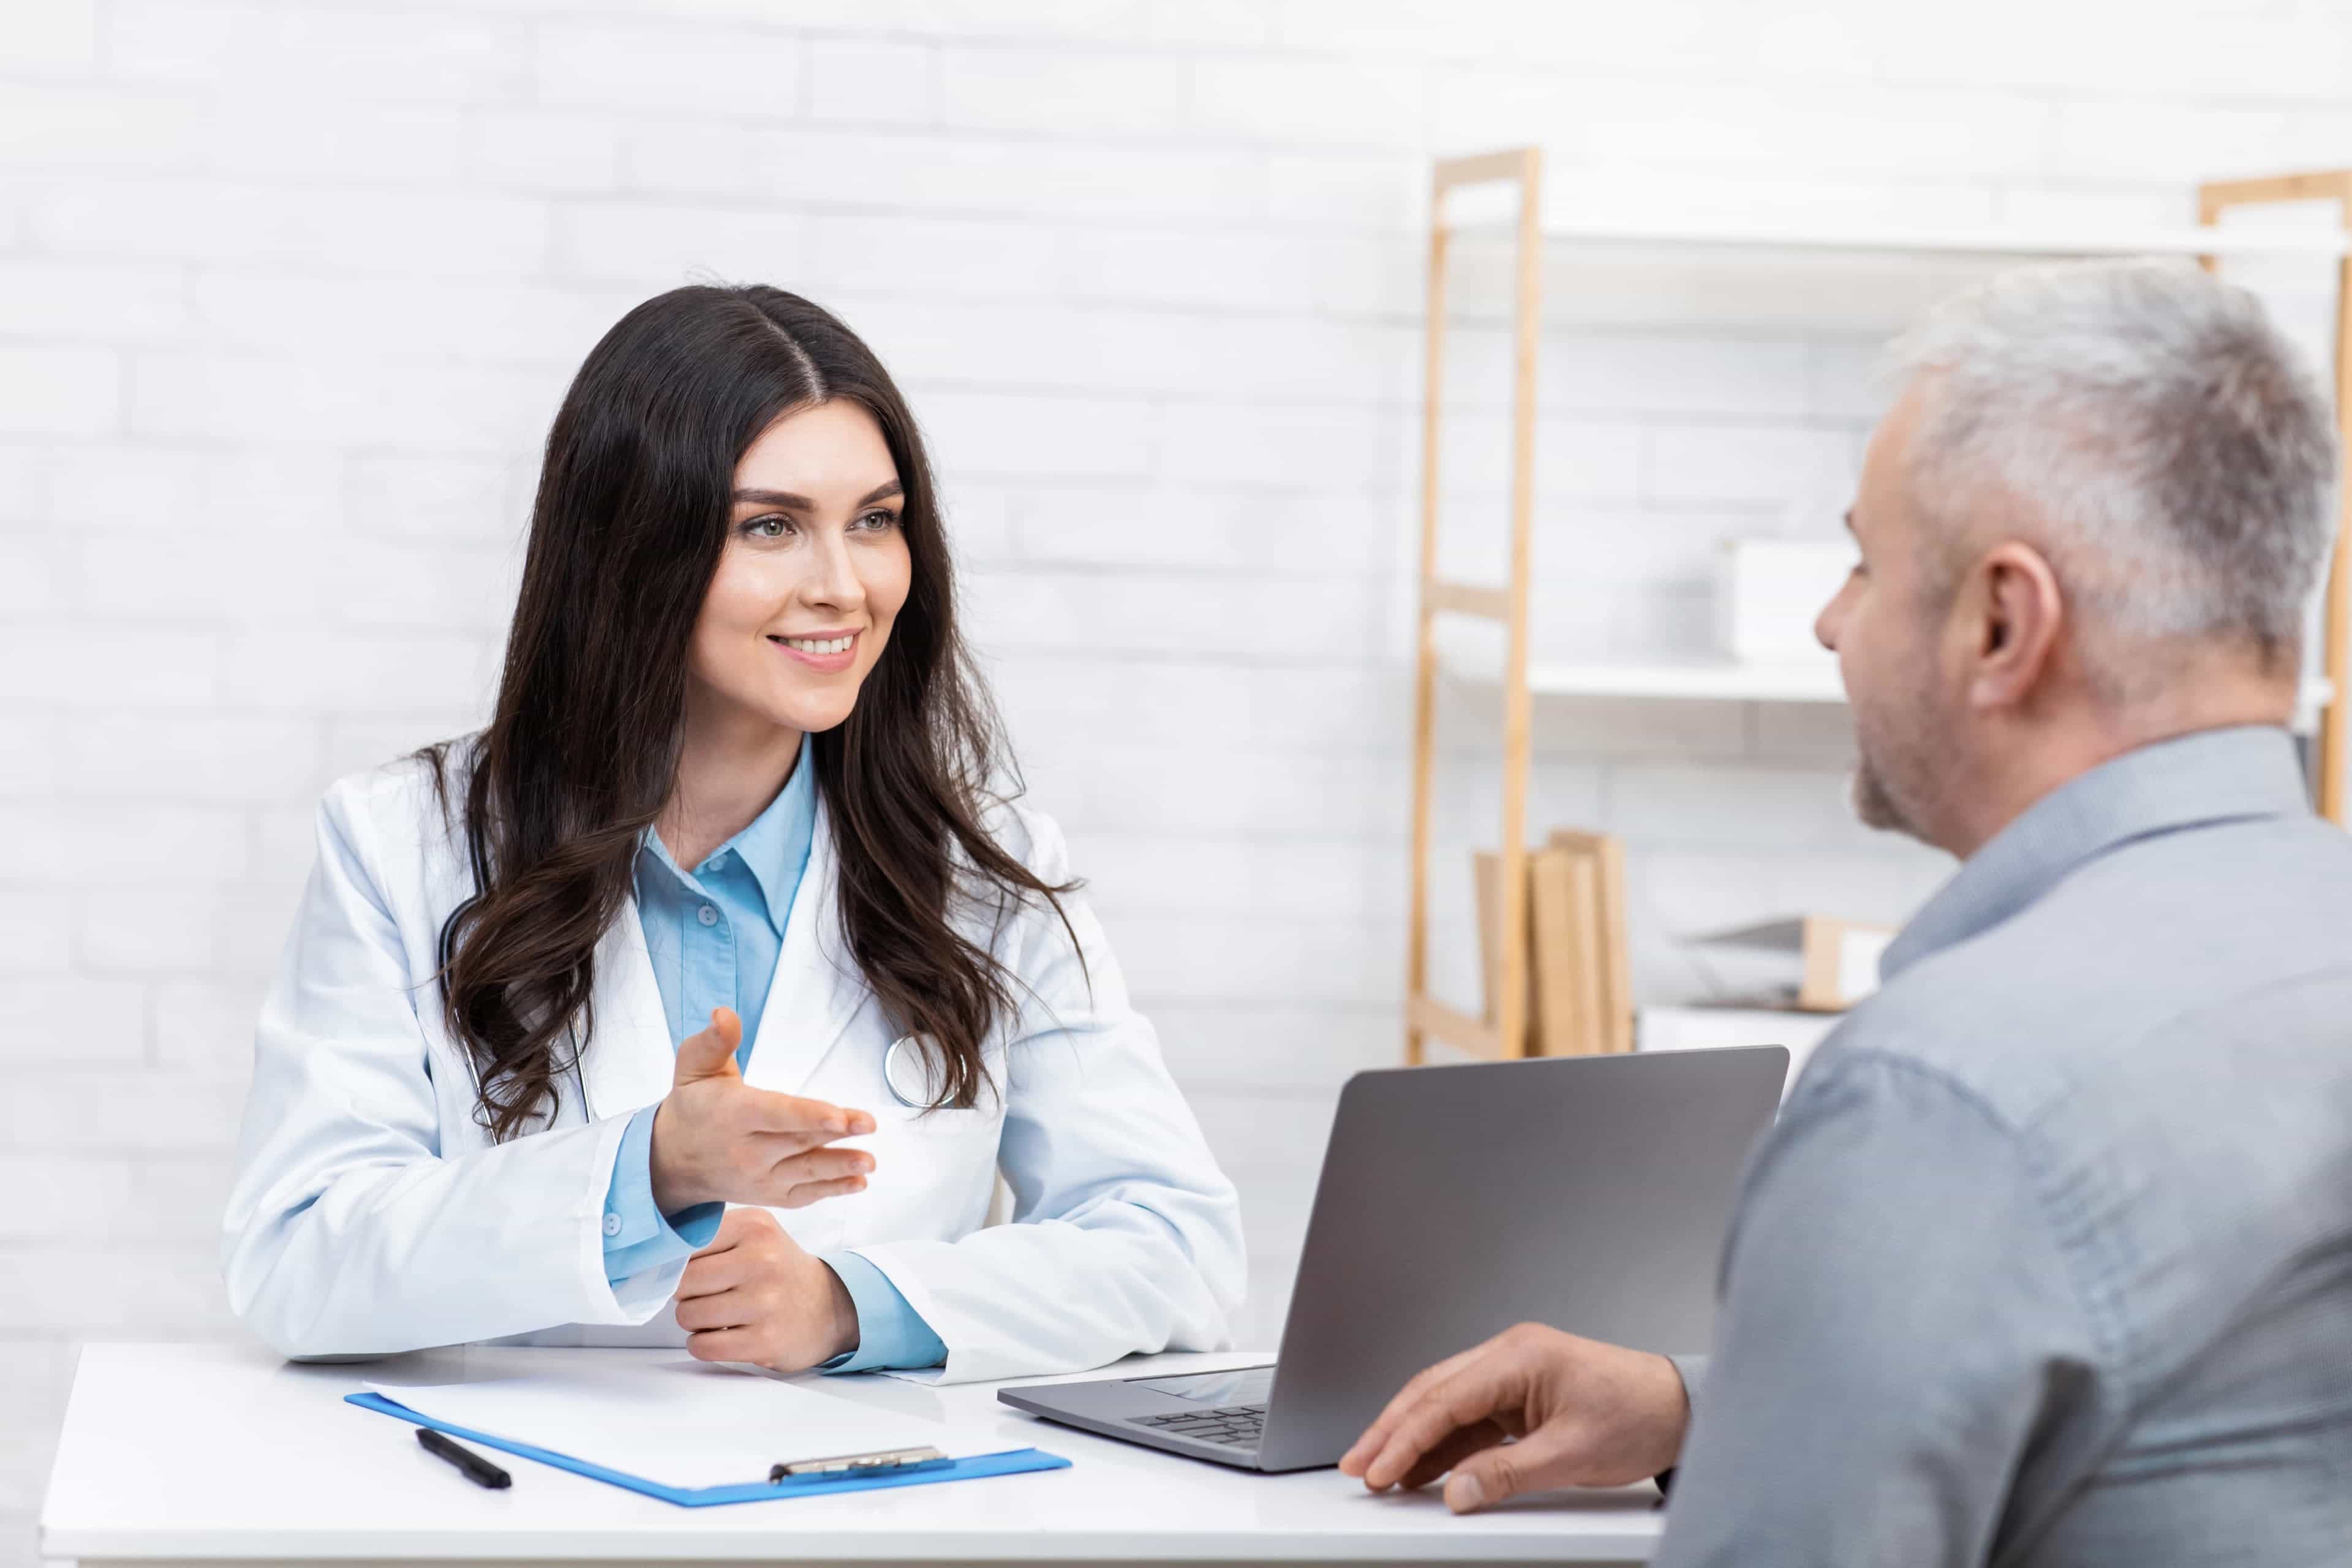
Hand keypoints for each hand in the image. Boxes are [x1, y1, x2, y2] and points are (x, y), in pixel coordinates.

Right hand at [649, 1007, 877, 1212]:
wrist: (671, 1161)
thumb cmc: (692, 1105)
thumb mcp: (694, 1067)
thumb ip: (714, 1041)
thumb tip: (724, 1014)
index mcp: (733, 1115)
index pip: (775, 1115)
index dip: (808, 1116)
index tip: (839, 1116)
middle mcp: (746, 1151)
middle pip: (797, 1141)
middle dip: (836, 1133)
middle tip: (870, 1123)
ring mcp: (759, 1178)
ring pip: (804, 1172)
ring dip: (840, 1168)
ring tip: (870, 1161)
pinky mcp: (769, 1194)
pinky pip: (802, 1196)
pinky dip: (831, 1190)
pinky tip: (858, 1182)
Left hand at [674, 1208, 859, 1371]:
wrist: (828, 1307)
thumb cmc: (778, 1270)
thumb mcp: (756, 1234)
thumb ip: (713, 1235)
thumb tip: (658, 1256)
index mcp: (755, 1227)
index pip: (686, 1245)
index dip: (678, 1262)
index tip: (688, 1269)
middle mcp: (762, 1260)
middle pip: (682, 1282)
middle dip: (684, 1293)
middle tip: (705, 1294)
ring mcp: (765, 1302)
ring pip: (688, 1315)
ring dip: (693, 1320)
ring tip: (716, 1314)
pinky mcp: (764, 1341)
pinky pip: (702, 1346)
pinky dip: (702, 1343)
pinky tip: (721, 1334)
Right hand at [1338, 1324, 1688, 1513]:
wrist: (1682, 1409)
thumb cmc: (1639, 1415)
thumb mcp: (1571, 1454)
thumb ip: (1507, 1473)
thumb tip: (1457, 1492)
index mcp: (1520, 1356)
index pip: (1445, 1398)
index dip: (1405, 1436)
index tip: (1379, 1467)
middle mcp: (1510, 1355)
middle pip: (1433, 1392)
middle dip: (1392, 1429)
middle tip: (1360, 1463)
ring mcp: (1514, 1372)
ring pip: (1446, 1403)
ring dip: (1414, 1437)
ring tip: (1382, 1471)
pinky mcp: (1521, 1392)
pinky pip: (1471, 1417)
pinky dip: (1445, 1443)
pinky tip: (1425, 1468)